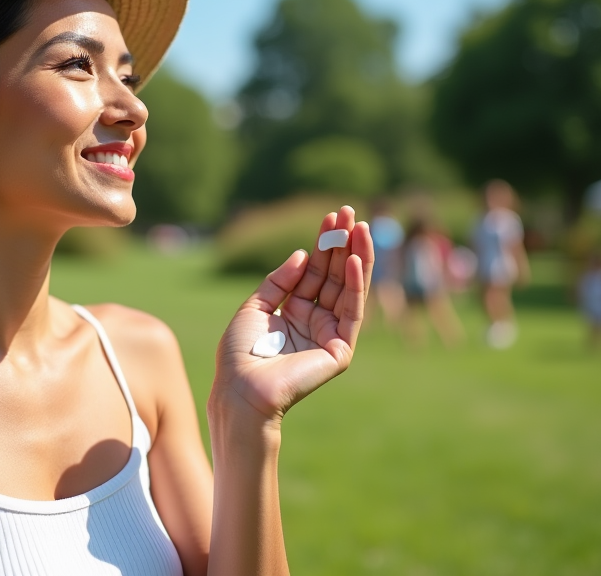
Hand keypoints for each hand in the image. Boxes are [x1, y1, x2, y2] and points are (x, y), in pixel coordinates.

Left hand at [210, 206, 374, 426]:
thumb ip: (280, 280)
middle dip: (342, 244)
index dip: (323, 245)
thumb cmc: (240, 353)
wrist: (240, 388)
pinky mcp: (339, 350)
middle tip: (349, 212)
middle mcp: (315, 321)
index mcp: (294, 312)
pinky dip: (355, 285)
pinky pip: (351, 312)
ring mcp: (329, 335)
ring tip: (360, 227)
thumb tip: (302, 254)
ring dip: (356, 257)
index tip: (331, 216)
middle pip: (334, 275)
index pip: (315, 272)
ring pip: (348, 289)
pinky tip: (355, 259)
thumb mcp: (255, 305)